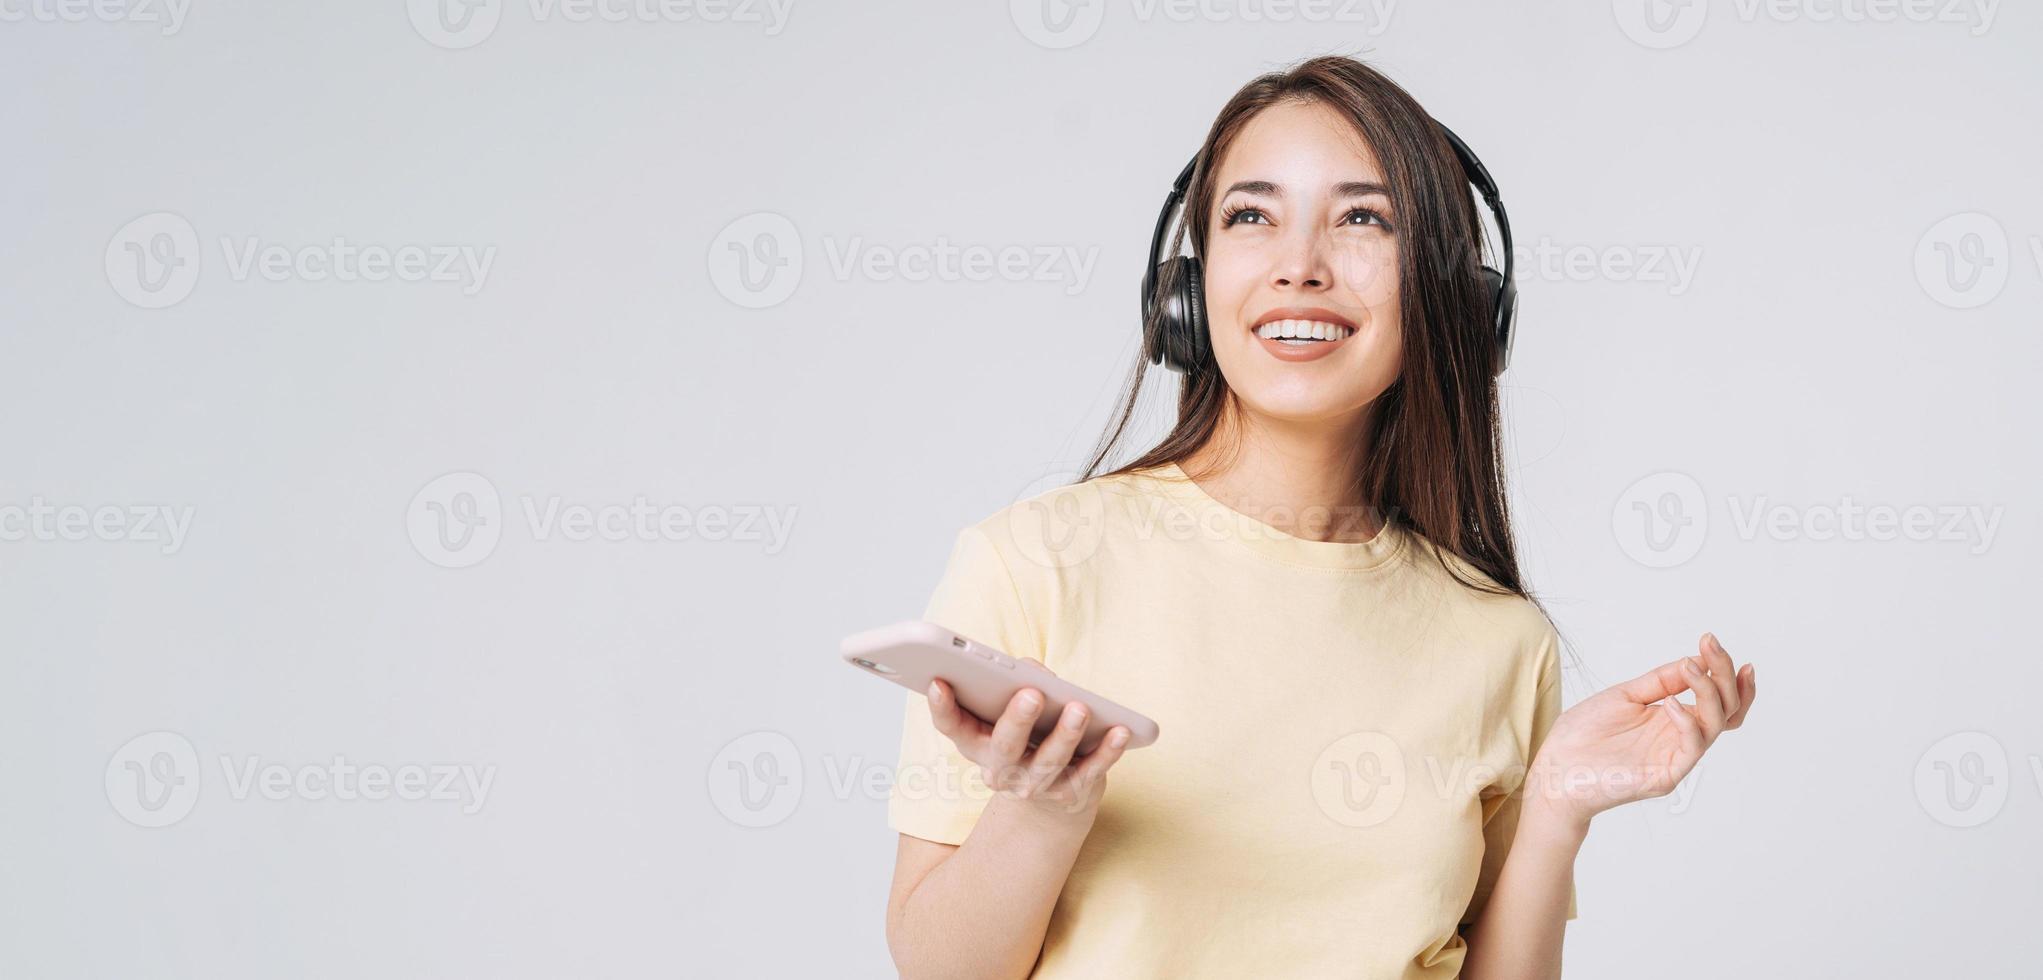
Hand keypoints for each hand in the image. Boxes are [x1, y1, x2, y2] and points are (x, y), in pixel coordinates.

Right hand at [924, 658, 1132, 820]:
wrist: (1052, 793)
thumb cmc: (1027, 732)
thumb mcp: (1010, 708)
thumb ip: (1016, 682)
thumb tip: (1034, 672)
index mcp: (976, 743)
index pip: (951, 726)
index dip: (940, 707)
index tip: (938, 682)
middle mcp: (999, 770)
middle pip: (1005, 747)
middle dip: (1017, 720)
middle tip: (1032, 694)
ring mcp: (1034, 785)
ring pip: (1049, 762)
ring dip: (1066, 735)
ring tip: (1080, 708)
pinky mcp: (1070, 793)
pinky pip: (1090, 771)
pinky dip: (1107, 752)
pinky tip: (1121, 730)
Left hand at [1526, 633, 1756, 826]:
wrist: (1555, 769)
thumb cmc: (1583, 735)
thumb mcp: (1624, 696)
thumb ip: (1661, 681)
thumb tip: (1696, 659)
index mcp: (1673, 719)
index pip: (1717, 698)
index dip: (1724, 672)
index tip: (1711, 641)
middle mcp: (1680, 738)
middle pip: (1727, 708)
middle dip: (1724, 674)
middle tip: (1711, 645)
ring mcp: (1676, 757)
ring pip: (1717, 724)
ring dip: (1709, 691)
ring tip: (1690, 668)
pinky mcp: (1666, 776)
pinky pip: (1692, 747)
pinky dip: (1686, 722)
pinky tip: (1667, 703)